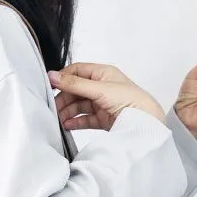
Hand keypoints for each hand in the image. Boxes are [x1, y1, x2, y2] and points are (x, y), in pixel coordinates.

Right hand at [49, 63, 164, 129]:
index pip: (77, 71)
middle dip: (64, 98)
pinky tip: (67, 125)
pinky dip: (76, 121)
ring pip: (79, 105)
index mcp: (103, 73)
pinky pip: (85, 118)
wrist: (145, 123)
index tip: (50, 85)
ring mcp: (102, 103)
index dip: (64, 78)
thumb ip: (75, 84)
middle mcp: (102, 87)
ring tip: (58, 119)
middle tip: (53, 106)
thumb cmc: (129, 100)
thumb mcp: (99, 89)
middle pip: (76, 90)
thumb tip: (52, 75)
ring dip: (68, 111)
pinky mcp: (103, 119)